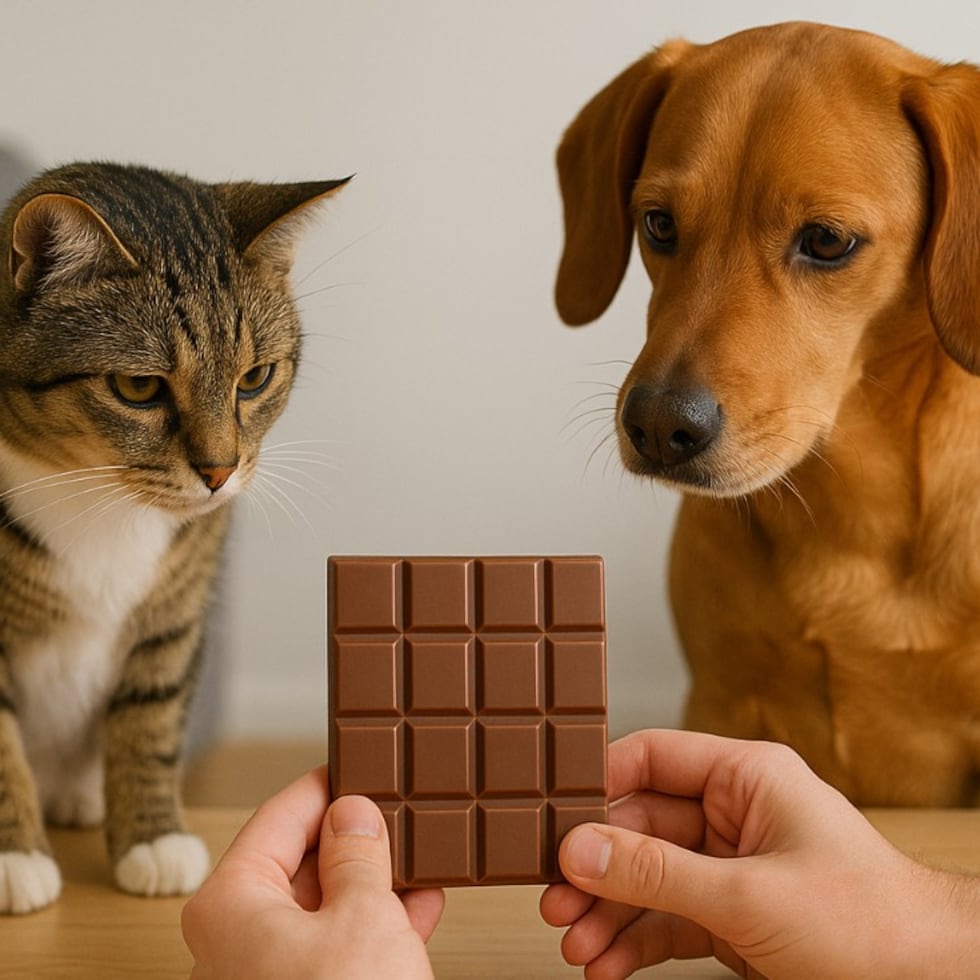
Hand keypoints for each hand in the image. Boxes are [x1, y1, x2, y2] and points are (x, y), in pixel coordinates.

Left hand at [182, 767, 443, 978]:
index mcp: (232, 901)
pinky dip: (378, 920)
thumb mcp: (363, 916)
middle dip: (358, 834)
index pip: (281, 814)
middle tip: (398, 807)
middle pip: (301, 858)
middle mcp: (238, 936)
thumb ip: (360, 853)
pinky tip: (419, 902)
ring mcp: (267, 974)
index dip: (328, 784)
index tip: (360, 762)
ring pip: (326, 902)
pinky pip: (338, 943)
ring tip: (417, 851)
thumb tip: (354, 813)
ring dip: (376, 878)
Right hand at [540, 729, 979, 978]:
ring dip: (608, 913)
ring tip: (575, 944)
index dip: (600, 783)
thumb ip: (657, 873)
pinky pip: (668, 920)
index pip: (653, 758)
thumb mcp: (748, 895)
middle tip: (556, 898)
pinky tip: (606, 963)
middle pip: (640, 826)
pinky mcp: (732, 917)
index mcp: (745, 777)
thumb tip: (580, 849)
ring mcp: (730, 868)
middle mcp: (733, 815)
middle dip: (597, 868)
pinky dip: (635, 943)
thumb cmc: (869, 923)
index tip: (555, 815)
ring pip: (648, 879)